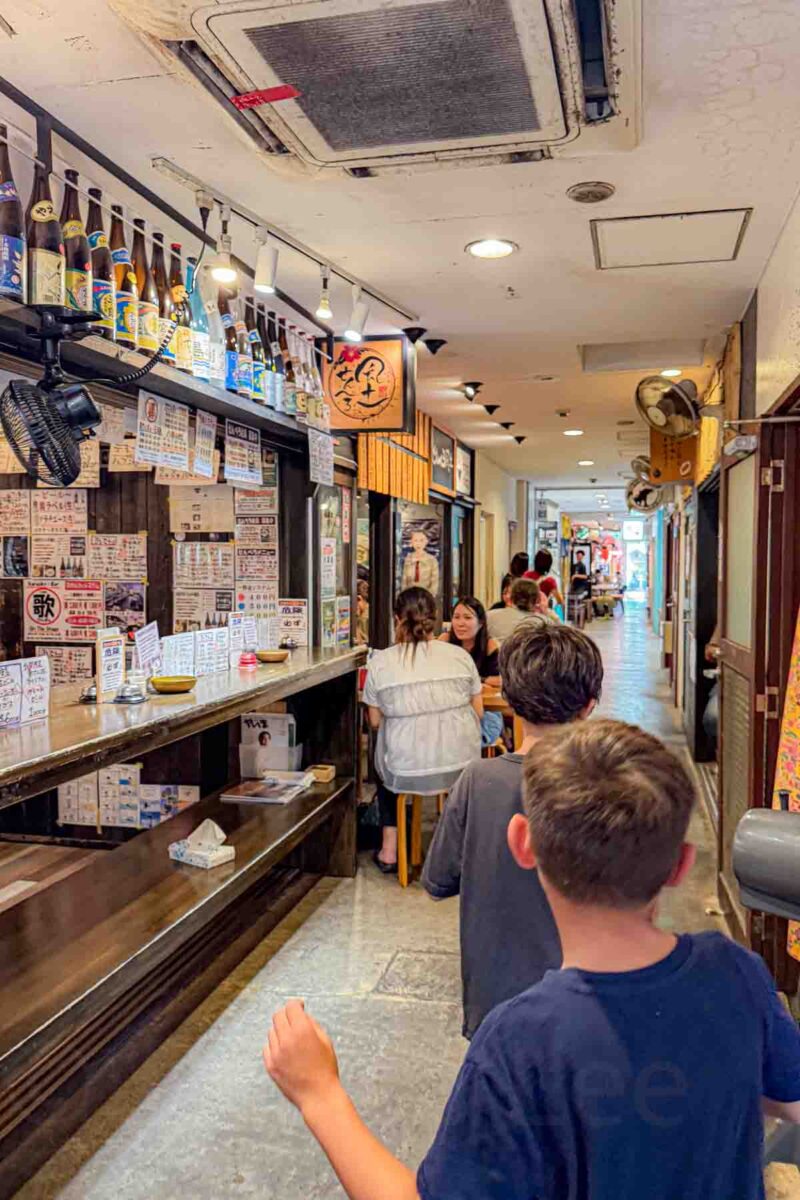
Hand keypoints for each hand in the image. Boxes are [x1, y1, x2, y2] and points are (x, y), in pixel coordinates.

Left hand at [263, 999, 339, 1113]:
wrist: (318, 1095)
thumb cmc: (325, 1068)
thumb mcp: (325, 1040)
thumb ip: (312, 1023)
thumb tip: (301, 1014)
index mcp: (302, 1030)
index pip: (291, 1007)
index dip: (296, 1004)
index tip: (300, 1006)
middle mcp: (286, 1039)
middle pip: (278, 1016)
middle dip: (286, 1014)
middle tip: (294, 1020)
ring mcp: (276, 1053)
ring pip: (272, 1031)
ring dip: (280, 1030)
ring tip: (291, 1039)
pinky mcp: (270, 1065)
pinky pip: (267, 1047)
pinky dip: (274, 1044)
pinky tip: (284, 1050)